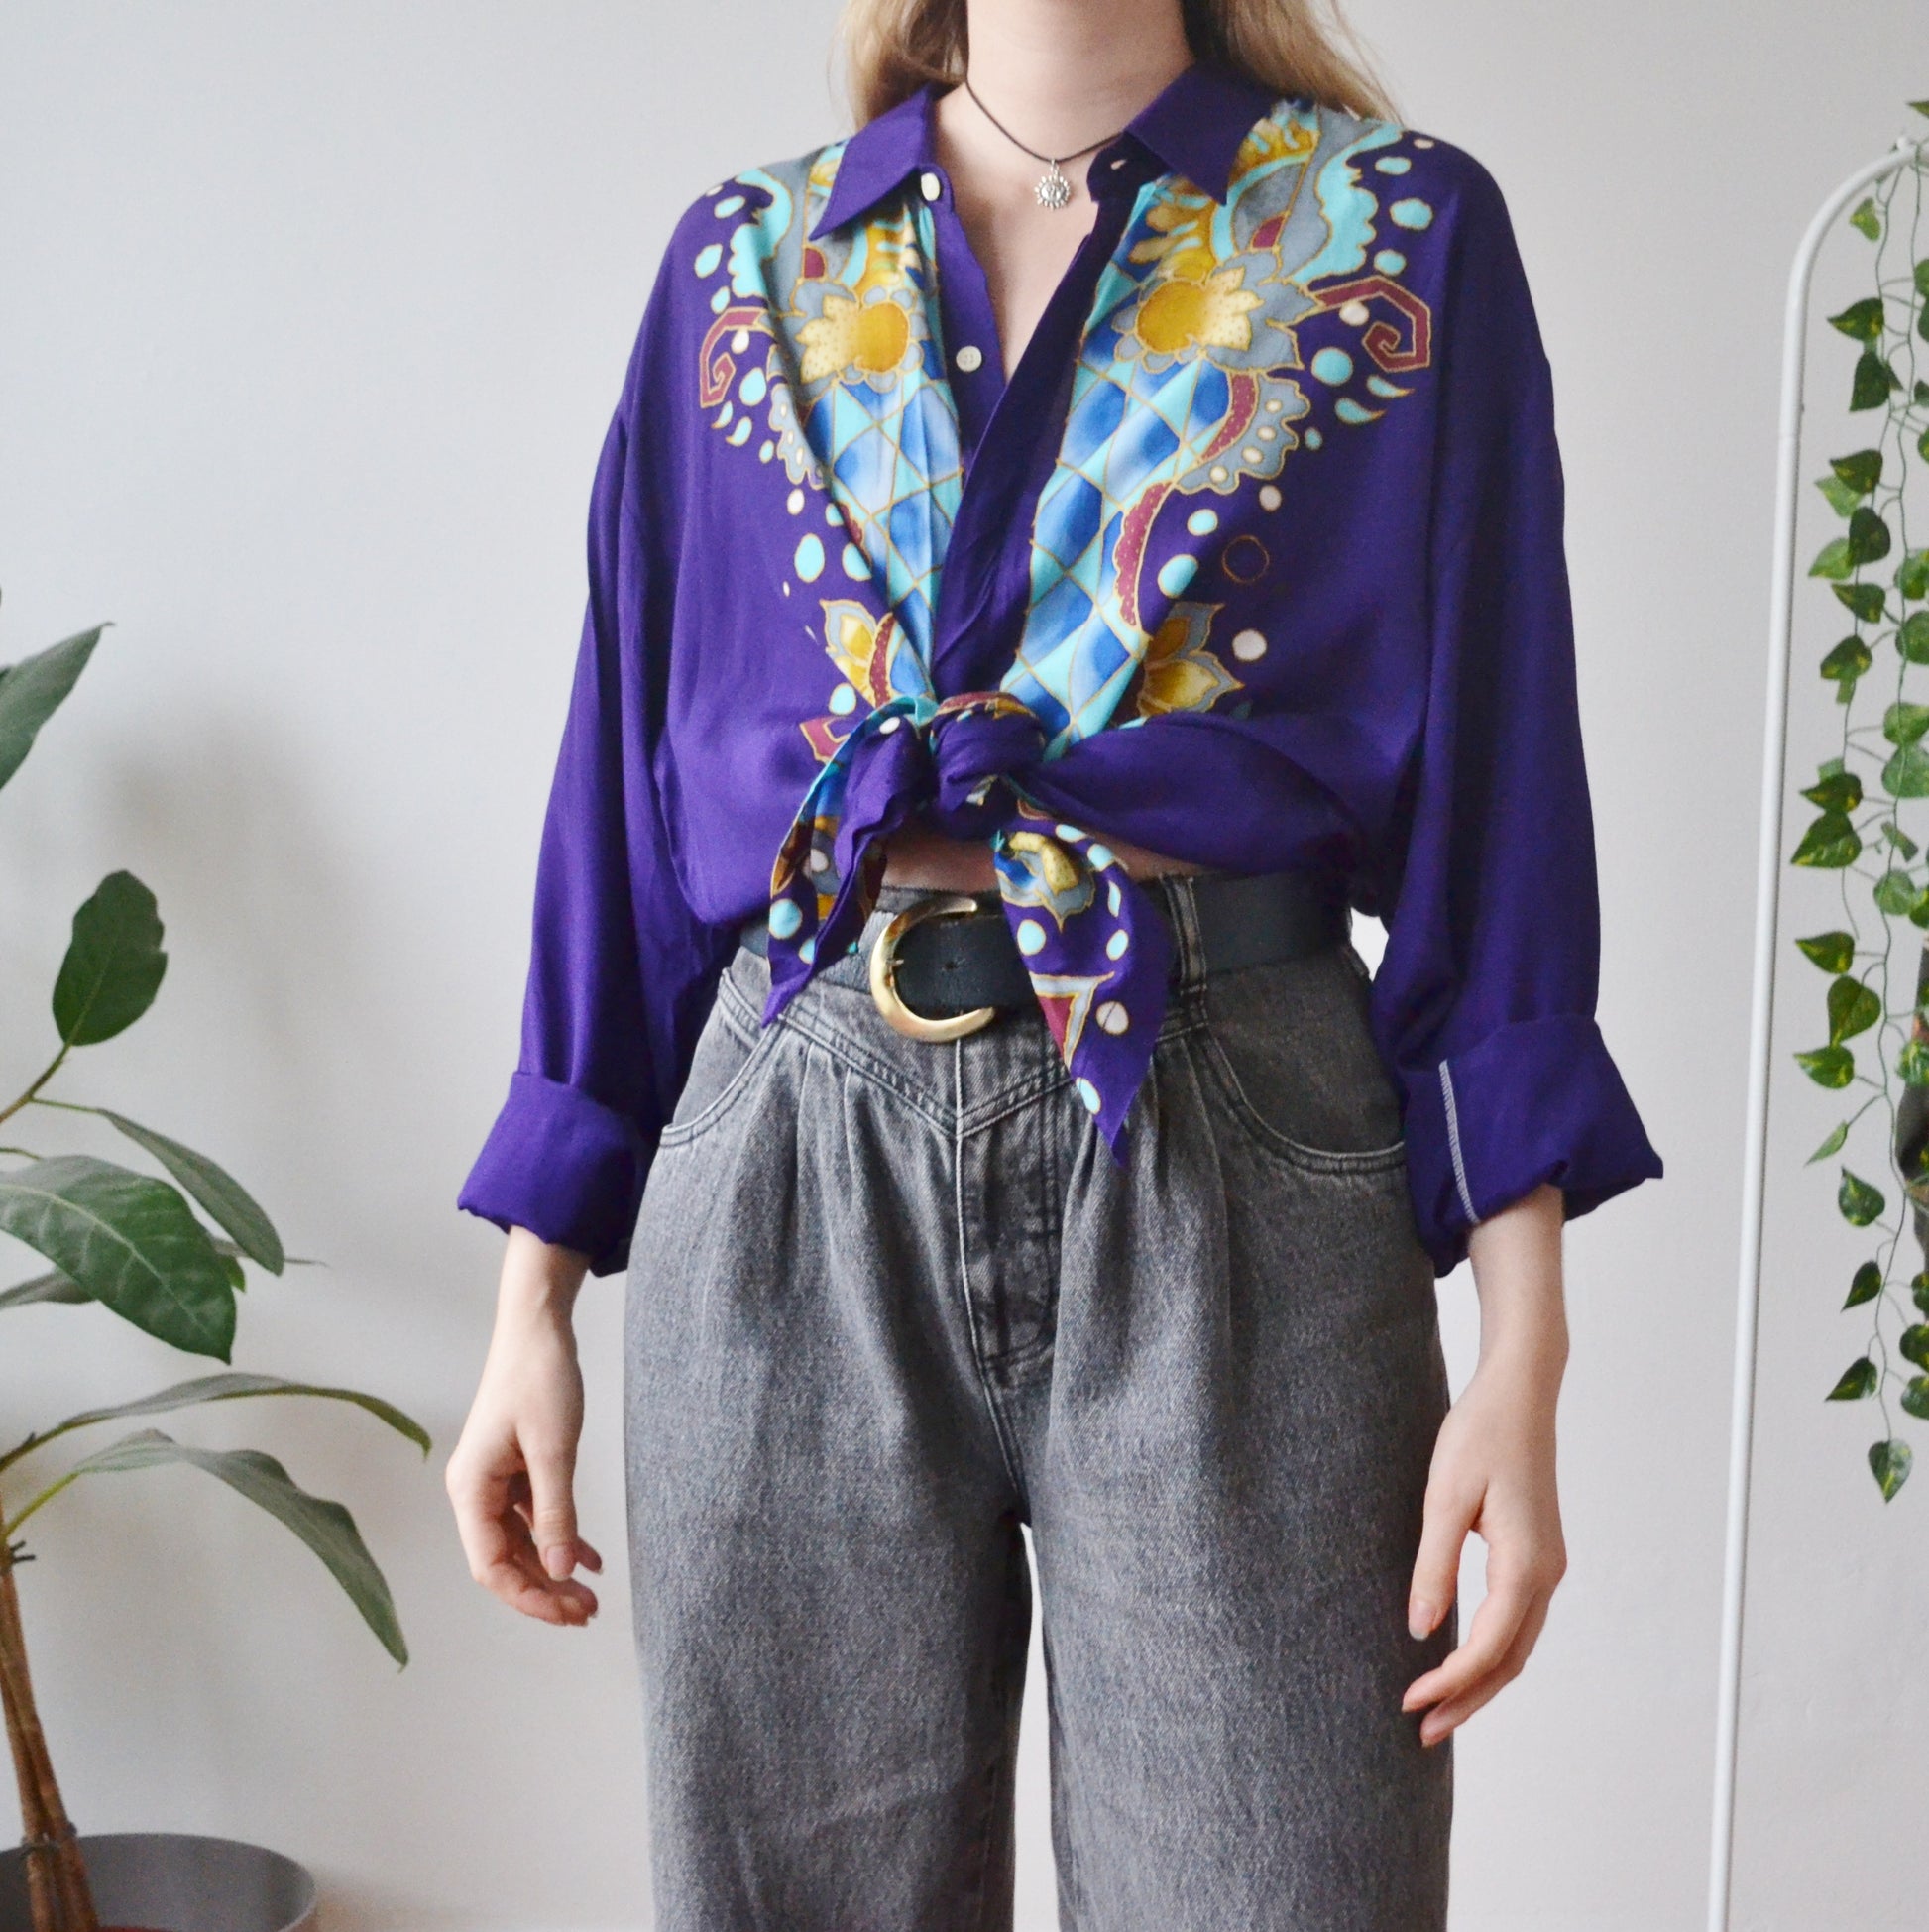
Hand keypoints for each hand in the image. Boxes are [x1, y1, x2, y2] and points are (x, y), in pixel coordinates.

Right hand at [446, 1226, 603, 1625]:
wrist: (538, 1328)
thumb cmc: (539, 1378)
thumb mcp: (553, 1448)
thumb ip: (555, 1511)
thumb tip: (558, 1571)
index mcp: (471, 1488)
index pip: (490, 1565)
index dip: (527, 1597)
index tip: (567, 1613)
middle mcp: (474, 1490)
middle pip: (505, 1560)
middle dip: (544, 1590)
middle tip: (588, 1613)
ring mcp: (493, 1480)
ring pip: (521, 1542)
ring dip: (554, 1568)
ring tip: (591, 1595)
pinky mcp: (514, 1469)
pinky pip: (533, 1517)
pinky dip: (561, 1537)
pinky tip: (591, 1558)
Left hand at [1401, 1181, 1568, 1746]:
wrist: (1519, 1391)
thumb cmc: (1480, 1434)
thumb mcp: (1445, 1497)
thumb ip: (1435, 1565)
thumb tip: (1422, 1630)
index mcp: (1525, 1565)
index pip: (1489, 1648)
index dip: (1450, 1683)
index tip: (1409, 1703)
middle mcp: (1546, 1575)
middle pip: (1510, 1661)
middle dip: (1467, 1700)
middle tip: (1422, 1733)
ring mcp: (1548, 1567)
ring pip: (1518, 1646)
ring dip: (1481, 1682)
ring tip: (1438, 1710)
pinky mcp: (1539, 1554)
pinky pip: (1519, 1621)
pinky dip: (1494, 1652)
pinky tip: (1463, 1660)